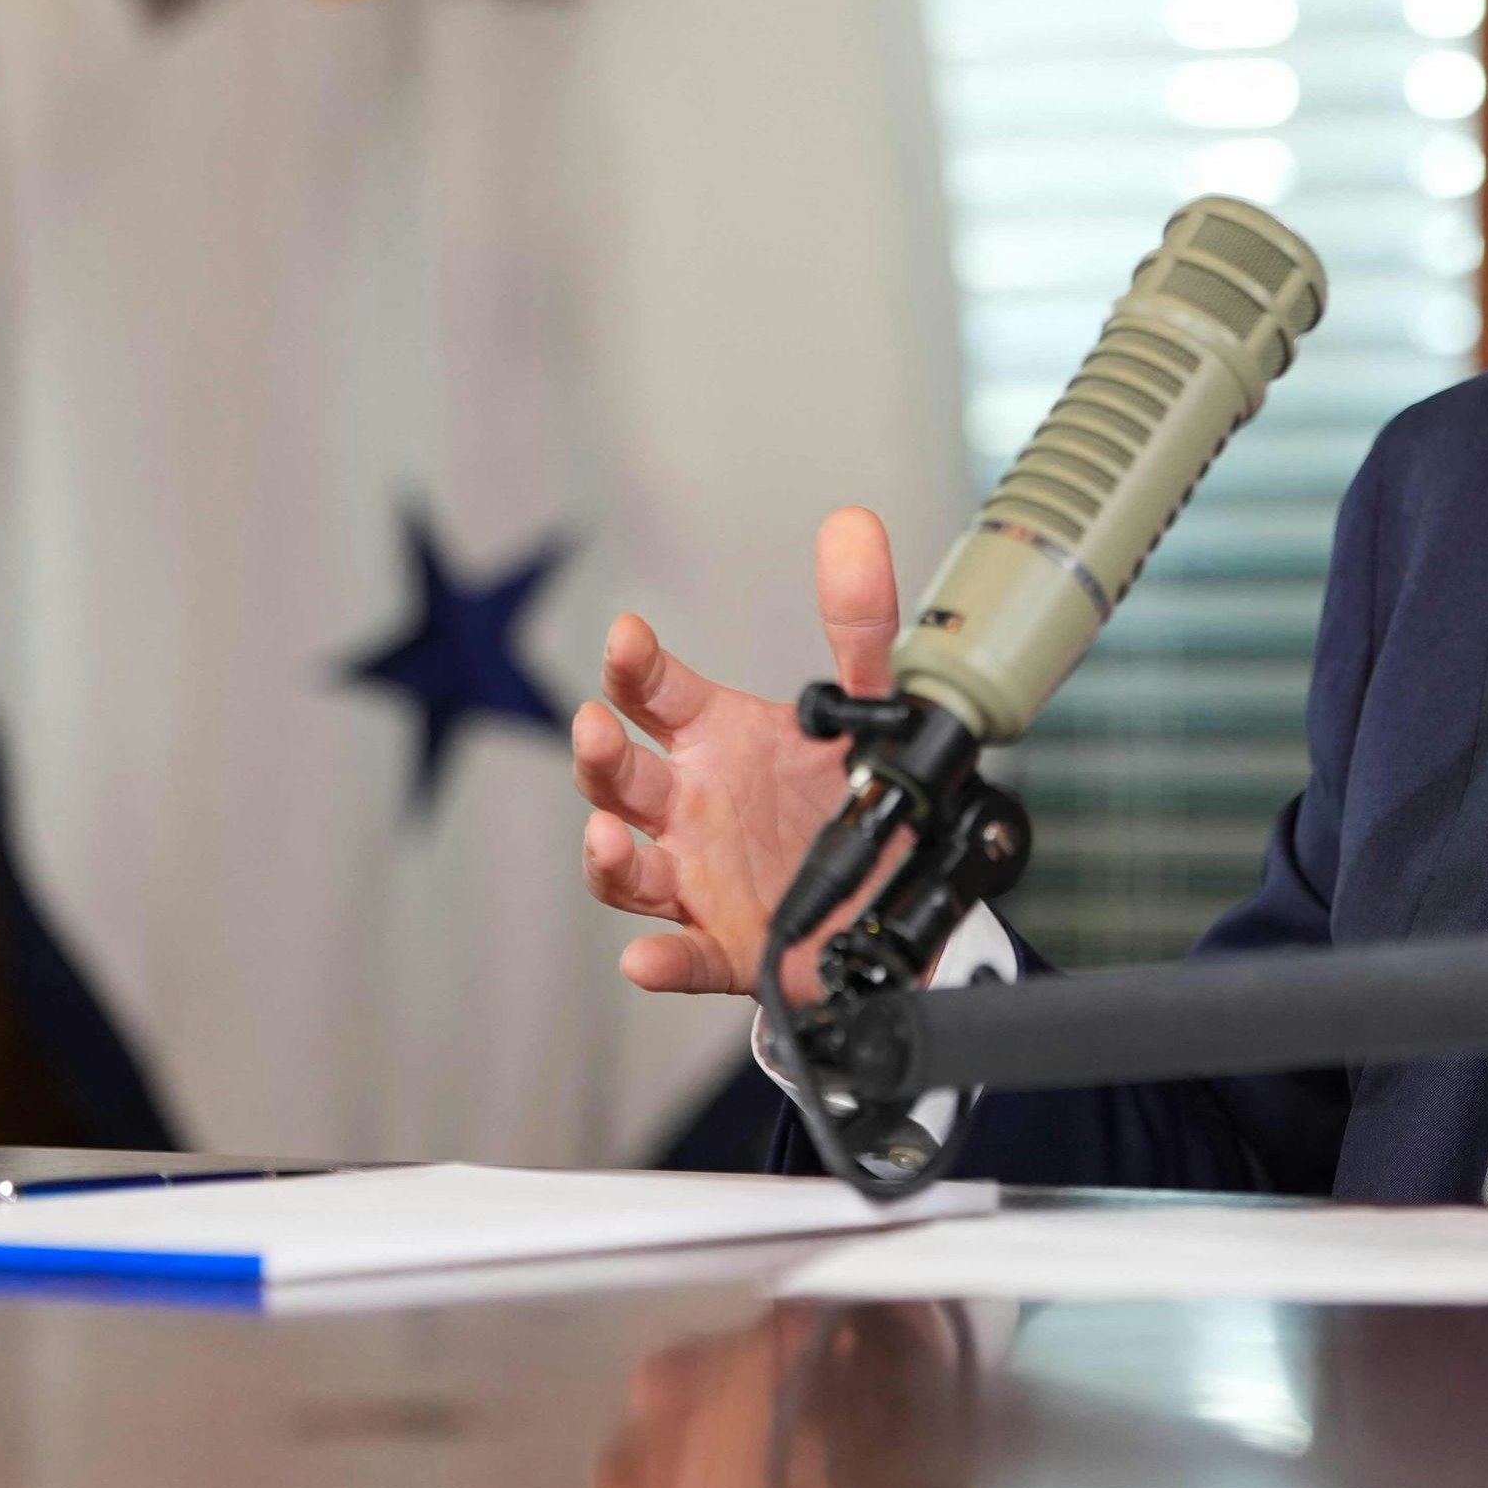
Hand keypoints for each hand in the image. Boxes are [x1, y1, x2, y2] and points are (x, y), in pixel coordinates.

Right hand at [575, 509, 901, 999]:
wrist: (893, 895)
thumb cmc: (850, 796)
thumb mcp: (870, 711)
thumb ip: (861, 626)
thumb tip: (852, 525)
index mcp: (715, 740)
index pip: (654, 693)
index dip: (633, 665)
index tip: (628, 636)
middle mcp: (691, 807)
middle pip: (619, 778)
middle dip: (598, 755)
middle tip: (594, 727)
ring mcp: (698, 878)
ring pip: (629, 870)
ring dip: (607, 856)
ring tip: (606, 839)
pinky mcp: (726, 947)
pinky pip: (684, 957)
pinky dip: (661, 962)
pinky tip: (645, 959)